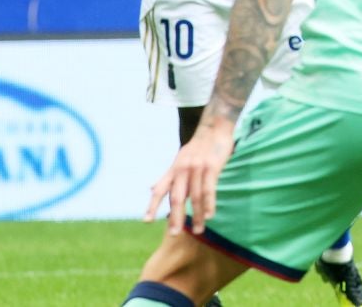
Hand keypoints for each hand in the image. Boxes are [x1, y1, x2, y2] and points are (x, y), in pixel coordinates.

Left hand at [145, 116, 234, 233]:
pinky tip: (209, 215)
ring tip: (198, 231)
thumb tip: (150, 188)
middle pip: (177, 198)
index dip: (153, 205)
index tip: (147, 221)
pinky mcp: (211, 167)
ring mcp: (197, 168)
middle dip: (175, 217)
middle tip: (174, 234)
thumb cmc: (197, 146)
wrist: (214, 127)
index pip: (160, 189)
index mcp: (174, 169)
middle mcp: (182, 170)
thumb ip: (167, 176)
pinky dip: (209, 203)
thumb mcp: (179, 160)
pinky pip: (209, 189)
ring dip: (196, 215)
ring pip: (195, 197)